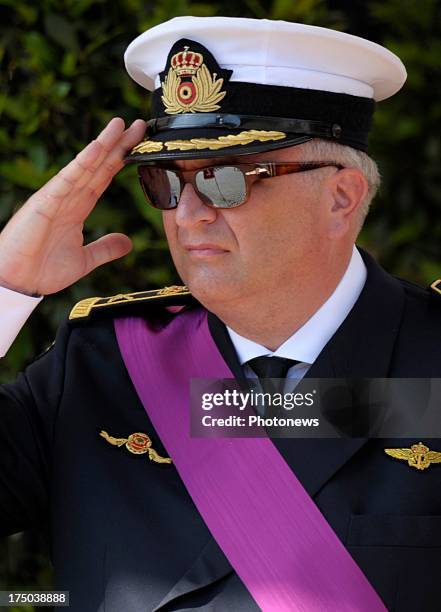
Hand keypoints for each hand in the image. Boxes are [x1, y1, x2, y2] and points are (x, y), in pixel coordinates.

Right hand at [0, 117, 145, 295]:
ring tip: (120, 125)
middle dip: (118, 145)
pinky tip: (96, 148)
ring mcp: (56, 197)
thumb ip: (105, 248)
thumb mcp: (84, 260)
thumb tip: (128, 242)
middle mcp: (69, 197)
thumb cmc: (43, 270)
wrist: (18, 283)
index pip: (104, 177)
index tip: (141, 145)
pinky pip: (66, 180)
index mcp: (78, 207)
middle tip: (139, 124)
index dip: (121, 160)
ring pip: (84, 166)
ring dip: (102, 145)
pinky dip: (81, 163)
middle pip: (98, 166)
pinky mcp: (44, 204)